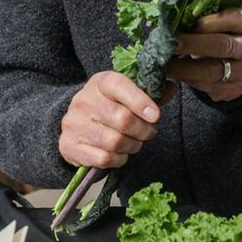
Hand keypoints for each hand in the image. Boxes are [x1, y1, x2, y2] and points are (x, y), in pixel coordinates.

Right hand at [59, 71, 174, 169]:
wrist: (77, 124)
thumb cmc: (110, 107)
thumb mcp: (128, 94)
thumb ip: (150, 93)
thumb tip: (172, 89)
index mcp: (100, 82)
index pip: (120, 86)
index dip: (141, 101)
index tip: (156, 116)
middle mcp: (83, 100)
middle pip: (122, 119)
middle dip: (143, 130)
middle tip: (149, 132)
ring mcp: (73, 123)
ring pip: (115, 141)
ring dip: (132, 146)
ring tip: (135, 143)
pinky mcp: (69, 145)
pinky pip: (104, 158)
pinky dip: (119, 159)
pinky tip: (120, 153)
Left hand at [167, 8, 241, 102]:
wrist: (241, 62)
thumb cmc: (223, 35)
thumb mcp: (220, 21)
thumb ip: (204, 18)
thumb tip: (175, 19)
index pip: (233, 20)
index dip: (207, 22)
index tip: (184, 24)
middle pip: (222, 46)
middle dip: (193, 45)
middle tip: (170, 44)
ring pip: (213, 72)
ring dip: (184, 69)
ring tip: (165, 64)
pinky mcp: (233, 91)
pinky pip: (207, 88)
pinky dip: (188, 80)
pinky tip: (176, 74)